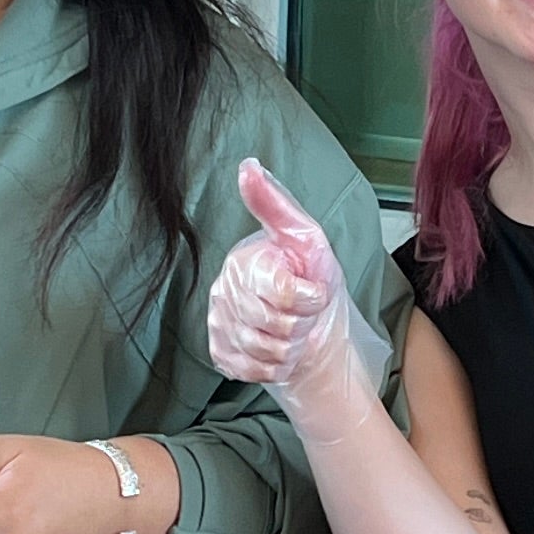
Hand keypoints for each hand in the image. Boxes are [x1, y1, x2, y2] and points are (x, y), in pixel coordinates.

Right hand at [207, 157, 359, 421]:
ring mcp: (218, 323)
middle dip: (300, 325)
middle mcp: (223, 289)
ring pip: (262, 350)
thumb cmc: (314, 283)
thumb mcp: (307, 239)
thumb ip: (276, 205)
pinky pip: (248, 368)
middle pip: (273, 324)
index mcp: (243, 260)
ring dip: (289, 349)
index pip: (279, 292)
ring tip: (293, 335)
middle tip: (303, 316)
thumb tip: (248, 165)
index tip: (315, 293)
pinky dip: (272, 367)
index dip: (307, 300)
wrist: (314, 333)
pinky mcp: (219, 352)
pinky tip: (278, 353)